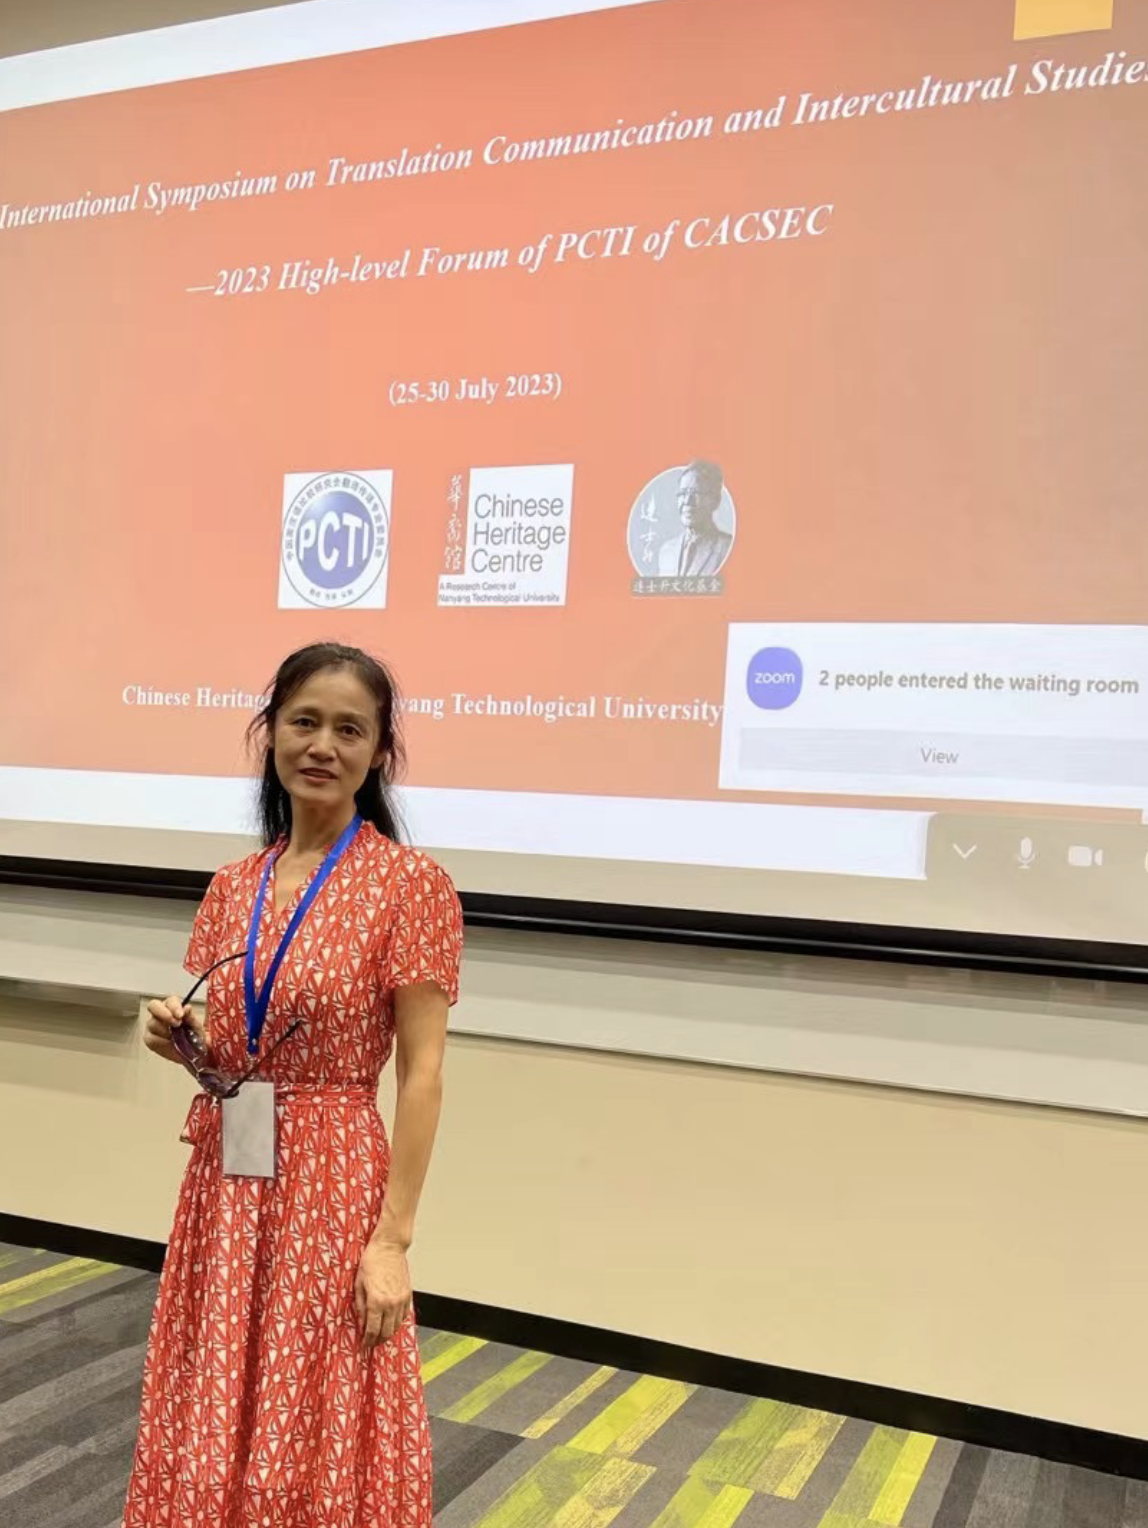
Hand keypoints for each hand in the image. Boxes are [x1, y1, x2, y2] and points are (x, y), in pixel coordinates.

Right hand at [143, 995, 205, 1066]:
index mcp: (173, 1006)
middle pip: (153, 1006)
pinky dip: (161, 1042)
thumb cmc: (193, 1035)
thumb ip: (191, 1017)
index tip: (180, 1015)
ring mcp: (152, 1025)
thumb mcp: (196, 1027)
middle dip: (164, 1014)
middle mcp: (160, 1012)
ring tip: (176, 1038)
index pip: (170, 1000)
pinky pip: (151, 1039)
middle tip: (176, 1024)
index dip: (174, 1006)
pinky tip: (170, 1044)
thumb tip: (187, 1008)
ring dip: (165, 1031)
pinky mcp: (149, 1038)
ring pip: (152, 1023)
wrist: (191, 1053)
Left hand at [354, 1239, 411, 1354]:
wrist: (389, 1247)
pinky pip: (404, 1316)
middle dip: (377, 1341)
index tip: (363, 1345)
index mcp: (376, 1301)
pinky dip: (397, 1323)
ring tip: (380, 1335)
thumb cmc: (372, 1261)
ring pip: (396, 1326)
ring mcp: (401, 1299)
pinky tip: (391, 1323)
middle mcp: (391, 1303)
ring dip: (388, 1333)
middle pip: (386, 1332)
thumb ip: (360, 1306)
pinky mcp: (408, 1294)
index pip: (372, 1330)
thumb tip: (362, 1321)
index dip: (367, 1341)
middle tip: (371, 1343)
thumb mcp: (358, 1284)